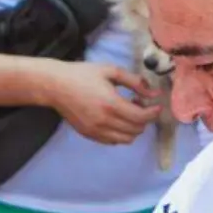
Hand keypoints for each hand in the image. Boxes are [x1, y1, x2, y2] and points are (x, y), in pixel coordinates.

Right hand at [41, 61, 160, 144]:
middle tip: (140, 104)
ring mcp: (96, 131)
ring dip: (133, 128)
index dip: (154, 113)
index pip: (142, 117)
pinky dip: (121, 133)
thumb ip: (135, 82)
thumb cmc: (82, 74)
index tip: (157, 106)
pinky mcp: (89, 135)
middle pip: (136, 130)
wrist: (55, 86)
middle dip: (144, 119)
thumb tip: (153, 93)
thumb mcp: (110, 71)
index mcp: (111, 104)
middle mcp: (104, 121)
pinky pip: (113, 141)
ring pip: (126, 139)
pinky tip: (116, 119)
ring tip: (128, 112)